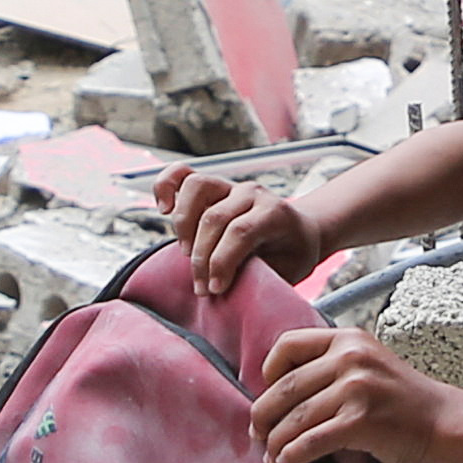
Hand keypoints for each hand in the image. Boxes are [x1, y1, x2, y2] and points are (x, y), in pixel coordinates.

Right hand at [151, 166, 322, 300]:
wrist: (299, 234)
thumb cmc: (291, 257)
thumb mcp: (287, 271)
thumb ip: (257, 273)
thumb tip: (223, 284)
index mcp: (276, 213)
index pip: (240, 232)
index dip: (222, 262)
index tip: (215, 289)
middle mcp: (252, 193)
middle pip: (214, 217)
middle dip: (202, 258)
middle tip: (202, 287)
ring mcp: (231, 185)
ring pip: (196, 186)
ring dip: (184, 224)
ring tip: (186, 253)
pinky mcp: (213, 186)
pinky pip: (182, 174)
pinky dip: (166, 186)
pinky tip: (163, 209)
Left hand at [248, 324, 449, 462]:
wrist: (444, 421)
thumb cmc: (402, 400)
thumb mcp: (368, 363)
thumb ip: (330, 366)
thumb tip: (277, 392)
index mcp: (347, 339)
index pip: (287, 345)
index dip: (268, 372)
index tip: (268, 394)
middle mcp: (349, 357)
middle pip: (284, 386)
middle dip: (263, 415)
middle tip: (257, 433)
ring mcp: (356, 388)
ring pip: (294, 417)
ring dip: (275, 441)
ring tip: (271, 455)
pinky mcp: (360, 420)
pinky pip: (310, 441)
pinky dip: (292, 455)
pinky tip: (287, 462)